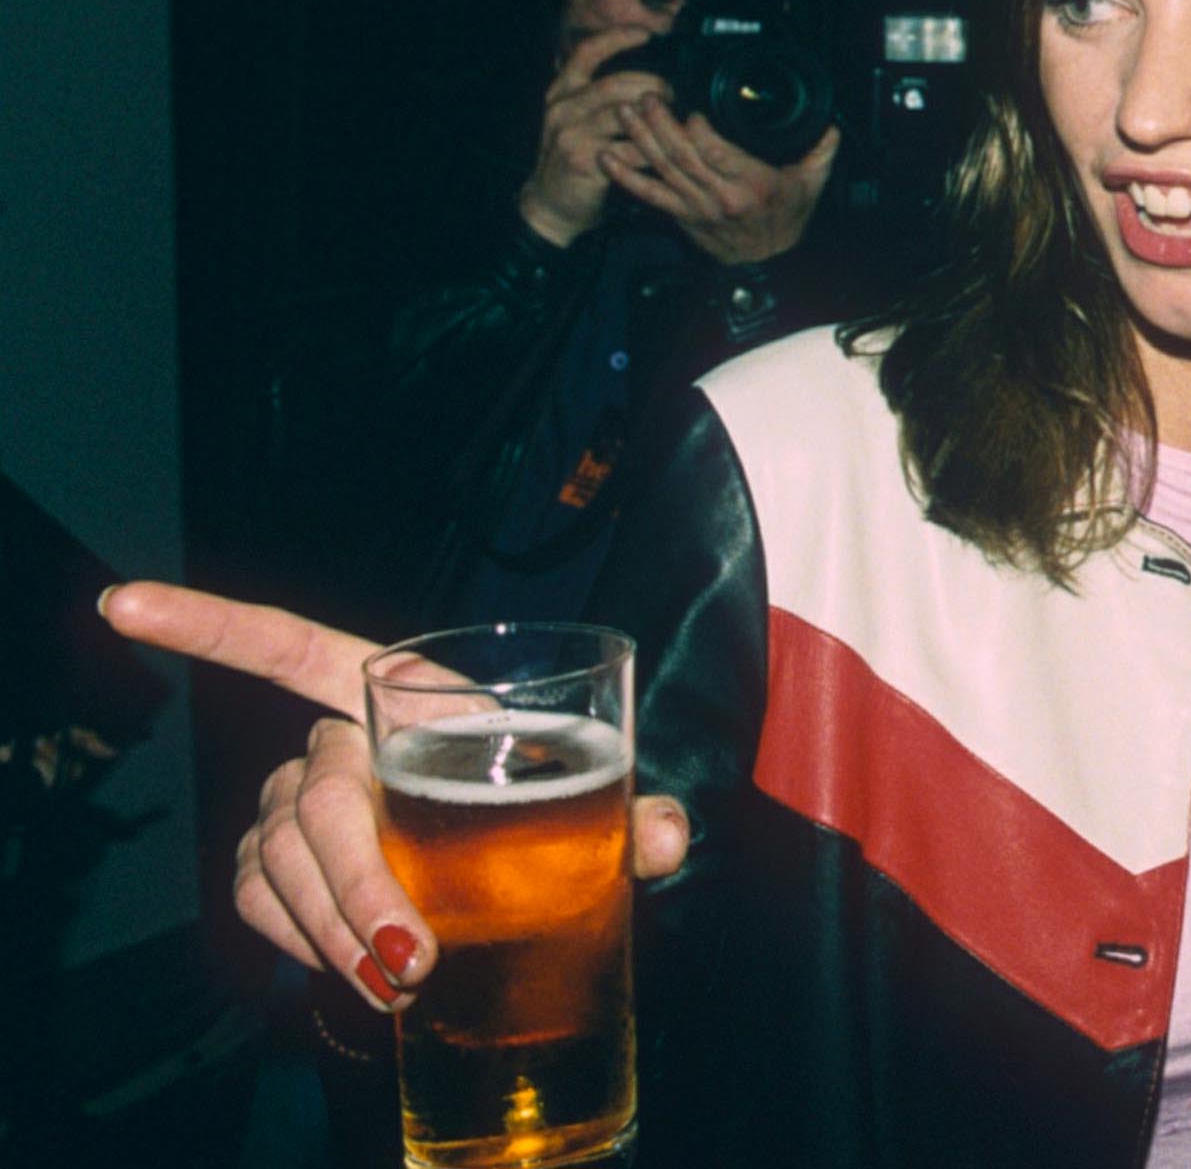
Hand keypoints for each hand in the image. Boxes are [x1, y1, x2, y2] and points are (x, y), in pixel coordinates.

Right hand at [98, 582, 689, 1013]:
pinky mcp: (279, 876)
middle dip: (356, 883)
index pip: (288, 648)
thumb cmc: (552, 816)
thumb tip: (670, 835)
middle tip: (412, 957)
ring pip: (284, 867)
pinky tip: (364, 978)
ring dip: (338, 931)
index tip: (122, 605)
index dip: (208, 624)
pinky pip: (265, 908)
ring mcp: (298, 811)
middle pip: (315, 803)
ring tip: (407, 983)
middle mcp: (338, 745)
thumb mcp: (600, 810)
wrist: (518, 884)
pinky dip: (310, 947)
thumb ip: (635, 816)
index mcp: (407, 697)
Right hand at [515, 24, 675, 249]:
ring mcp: (570, 135)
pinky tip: (666, 149)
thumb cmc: (573, 155)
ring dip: (655, 116)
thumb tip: (644, 80)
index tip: (645, 32)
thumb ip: (598, 96)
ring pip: (623, 115)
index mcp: (561, 92)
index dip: (616, 38)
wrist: (550, 202)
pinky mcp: (583, 161)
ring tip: (673, 118)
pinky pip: (629, 150)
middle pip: (614, 84)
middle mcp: (562, 108)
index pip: (586, 53)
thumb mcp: (574, 118)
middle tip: (671, 92)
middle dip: (651, 84)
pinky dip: (652, 149)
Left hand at [599, 101, 838, 266]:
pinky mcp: (680, 215)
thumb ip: (820, 147)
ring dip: (641, 139)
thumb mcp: (813, 182)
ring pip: (663, 169)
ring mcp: (696, 207)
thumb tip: (826, 118)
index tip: (689, 105)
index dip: (698, 129)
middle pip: (683, 156)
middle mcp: (721, 197)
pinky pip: (648, 195)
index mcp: (754, 185)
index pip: (718, 153)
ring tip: (625, 112)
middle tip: (647, 96)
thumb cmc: (787, 219)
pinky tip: (607, 158)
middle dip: (661, 124)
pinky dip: (625, 176)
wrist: (768, 264)